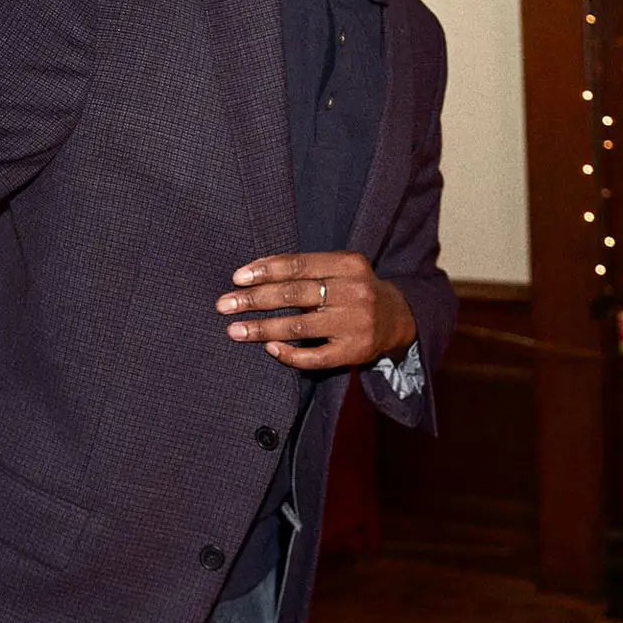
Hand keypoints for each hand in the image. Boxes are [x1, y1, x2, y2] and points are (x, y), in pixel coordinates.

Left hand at [217, 250, 416, 370]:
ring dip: (262, 329)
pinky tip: (269, 349)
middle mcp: (355, 292)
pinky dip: (289, 354)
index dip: (265, 271)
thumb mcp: (339, 269)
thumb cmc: (352, 289)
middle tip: (225, 305)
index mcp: (349, 265)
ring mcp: (356, 324)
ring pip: (300, 326)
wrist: (398, 317)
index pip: (300, 265)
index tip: (236, 278)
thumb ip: (305, 270)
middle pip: (295, 295)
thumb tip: (249, 276)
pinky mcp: (355, 351)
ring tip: (235, 330)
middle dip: (255, 300)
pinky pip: (314, 357)